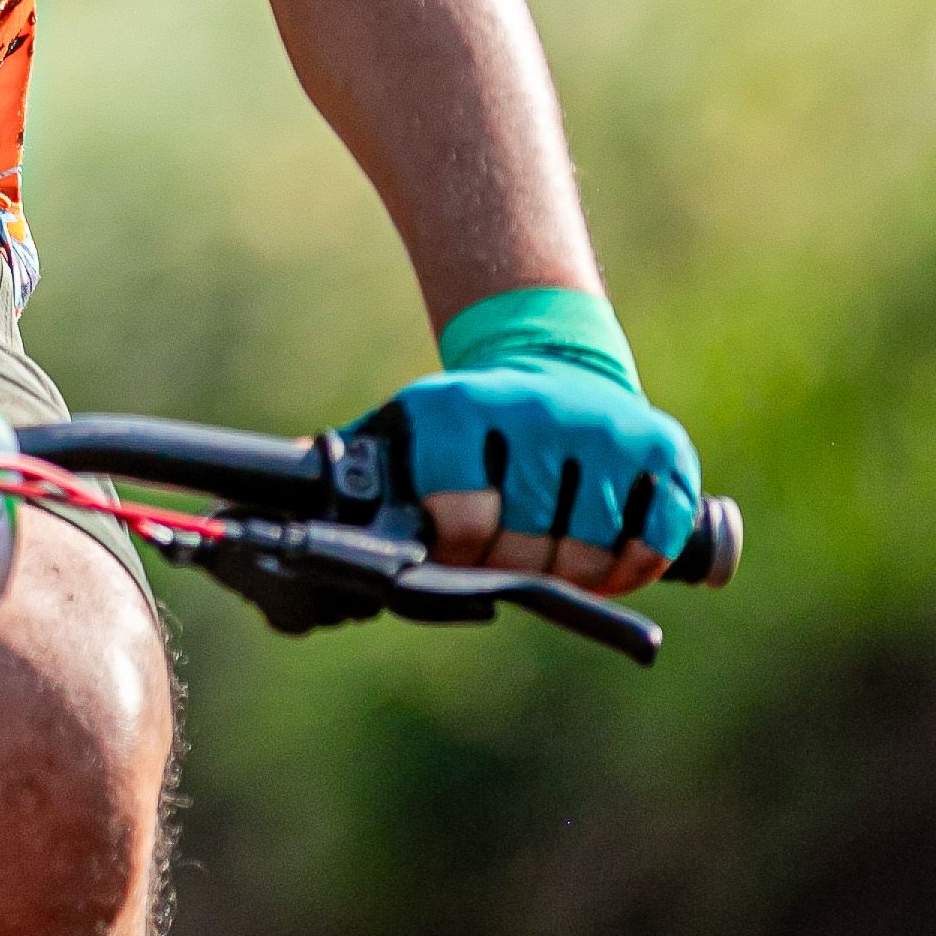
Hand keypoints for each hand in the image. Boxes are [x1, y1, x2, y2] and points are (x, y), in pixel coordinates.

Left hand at [369, 288, 698, 597]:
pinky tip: (614, 562)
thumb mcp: (403, 433)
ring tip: (557, 559)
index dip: (461, 553)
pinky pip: (657, 536)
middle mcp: (534, 409)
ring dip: (576, 573)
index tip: (459, 552)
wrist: (551, 363)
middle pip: (530, 542)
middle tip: (509, 560)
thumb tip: (274, 512)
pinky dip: (637, 564)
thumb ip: (348, 475)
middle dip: (517, 568)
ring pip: (592, 548)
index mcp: (458, 408)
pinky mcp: (660, 443)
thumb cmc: (465, 428)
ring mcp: (602, 426)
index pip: (464, 516)